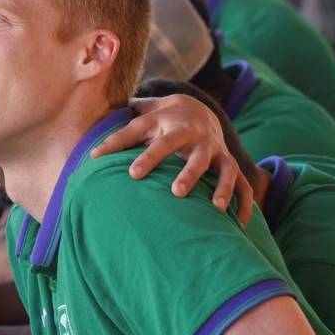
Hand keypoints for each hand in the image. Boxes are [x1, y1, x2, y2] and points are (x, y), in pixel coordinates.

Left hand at [99, 95, 253, 223]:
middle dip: (188, 172)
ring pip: (225, 169)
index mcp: (173, 127)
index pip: (158, 143)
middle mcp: (199, 139)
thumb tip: (90, 156)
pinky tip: (239, 226)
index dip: (147, 158)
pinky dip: (244, 204)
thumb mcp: (139, 123)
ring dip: (222, 187)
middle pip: (196, 155)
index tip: (132, 174)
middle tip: (176, 192)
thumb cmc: (158, 123)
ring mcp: (217, 152)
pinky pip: (243, 186)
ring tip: (215, 208)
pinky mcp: (229, 165)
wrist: (195, 109)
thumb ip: (117, 138)